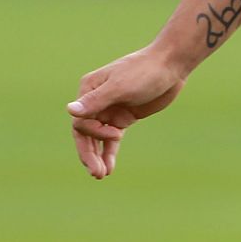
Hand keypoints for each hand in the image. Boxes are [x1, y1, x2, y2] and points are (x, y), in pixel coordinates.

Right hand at [67, 47, 186, 179]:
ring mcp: (110, 111)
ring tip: (101, 175)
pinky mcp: (123, 118)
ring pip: (98, 138)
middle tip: (96, 173)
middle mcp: (96, 101)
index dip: (93, 133)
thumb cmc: (144, 72)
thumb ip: (95, 101)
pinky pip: (112, 139)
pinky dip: (109, 152)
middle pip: (85, 133)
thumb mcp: (120, 87)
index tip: (115, 134)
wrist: (170, 66)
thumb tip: (70, 110)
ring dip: (98, 156)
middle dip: (89, 153)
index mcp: (88, 89)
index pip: (80, 120)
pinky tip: (110, 167)